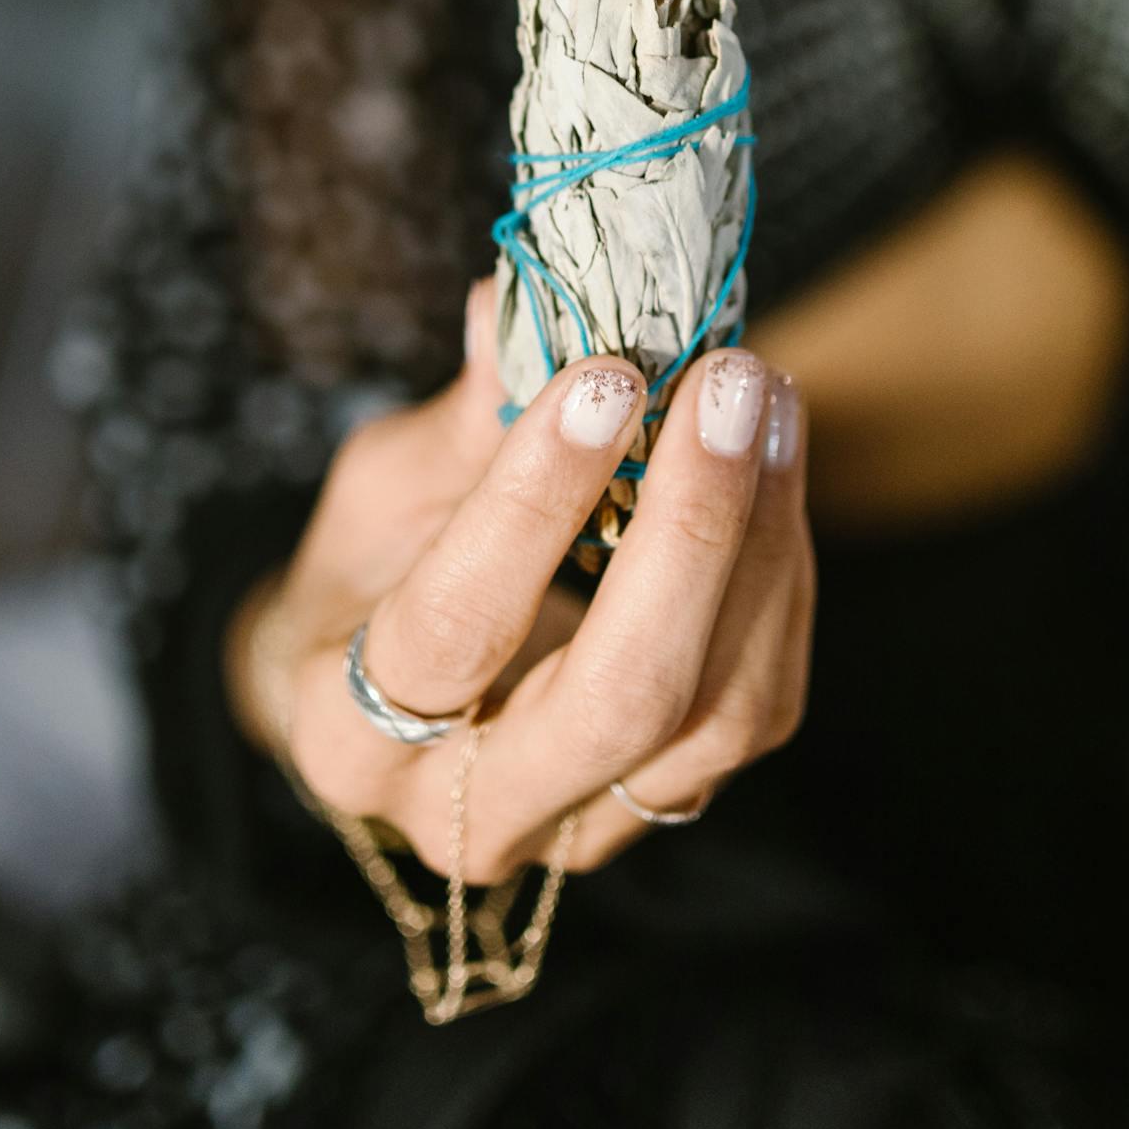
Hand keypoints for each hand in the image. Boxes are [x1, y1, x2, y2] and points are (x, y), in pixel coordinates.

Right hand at [230, 284, 811, 877]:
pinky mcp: (667, 802)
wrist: (394, 697)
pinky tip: (775, 467)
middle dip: (691, 529)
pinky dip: (782, 577)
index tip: (602, 376)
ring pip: (715, 715)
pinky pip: (758, 706)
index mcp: (347, 738)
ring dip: (761, 544)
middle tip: (723, 383)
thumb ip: (459, 421)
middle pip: (617, 698)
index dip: (532, 502)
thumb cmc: (373, 578)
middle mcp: (470, 815)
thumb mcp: (382, 493)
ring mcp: (582, 827)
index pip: (453, 631)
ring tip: (764, 404)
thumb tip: (513, 302)